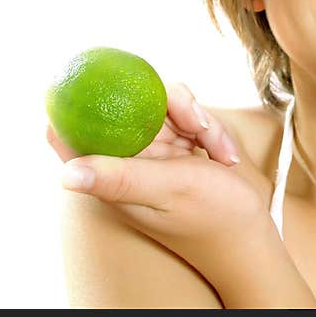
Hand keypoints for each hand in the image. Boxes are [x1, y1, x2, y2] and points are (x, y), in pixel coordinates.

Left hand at [46, 82, 277, 298]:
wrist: (249, 234)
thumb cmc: (211, 218)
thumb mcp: (167, 191)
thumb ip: (122, 177)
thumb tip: (66, 176)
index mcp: (110, 175)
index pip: (71, 133)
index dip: (79, 104)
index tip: (106, 82)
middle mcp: (125, 159)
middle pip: (127, 103)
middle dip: (171, 105)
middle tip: (200, 126)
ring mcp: (151, 152)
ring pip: (163, 105)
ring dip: (200, 122)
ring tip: (220, 153)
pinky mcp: (174, 147)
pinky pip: (188, 118)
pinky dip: (211, 132)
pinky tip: (224, 155)